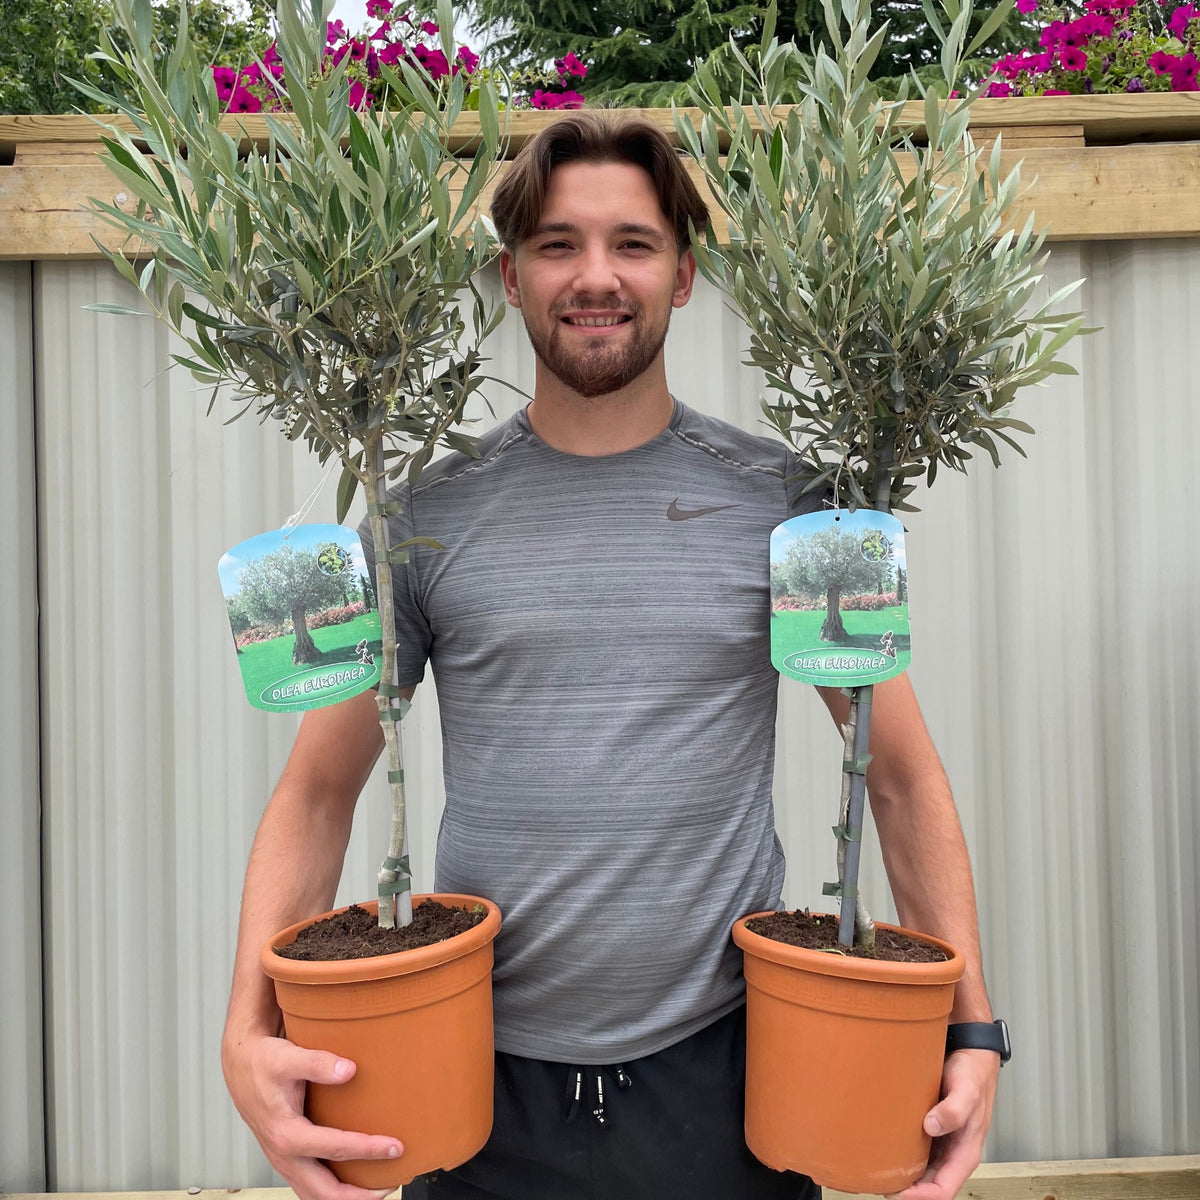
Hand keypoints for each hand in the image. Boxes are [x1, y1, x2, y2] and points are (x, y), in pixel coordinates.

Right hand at [223, 1034, 403, 1199]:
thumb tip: (349, 1070)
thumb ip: (318, 1063)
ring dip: (346, 1198)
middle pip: (325, 1192)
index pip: (335, 1148)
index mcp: (286, 1134)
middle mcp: (284, 1156)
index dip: (368, 1150)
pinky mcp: (287, 1157)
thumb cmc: (265, 1062)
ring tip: (377, 1190)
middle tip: (392, 1184)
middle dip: (359, 1195)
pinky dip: (332, 1190)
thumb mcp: (288, 1057)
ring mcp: (284, 1160)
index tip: (396, 1147)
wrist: (241, 1066)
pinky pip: (310, 1184)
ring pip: (316, 1195)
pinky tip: (352, 1178)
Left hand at [887, 1048, 999, 1199]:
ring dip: (901, 1174)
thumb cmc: (973, 1075)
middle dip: (904, 1189)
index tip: (896, 1191)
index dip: (920, 1196)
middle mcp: (952, 1152)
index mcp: (965, 1153)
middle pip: (928, 1185)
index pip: (943, 1190)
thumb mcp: (967, 1091)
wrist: (970, 1054)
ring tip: (875, 1169)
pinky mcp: (930, 1129)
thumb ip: (954, 1110)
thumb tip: (932, 1126)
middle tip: (876, 1181)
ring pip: (920, 1170)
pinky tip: (883, 1147)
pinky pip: (915, 1150)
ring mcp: (941, 1142)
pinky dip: (900, 1154)